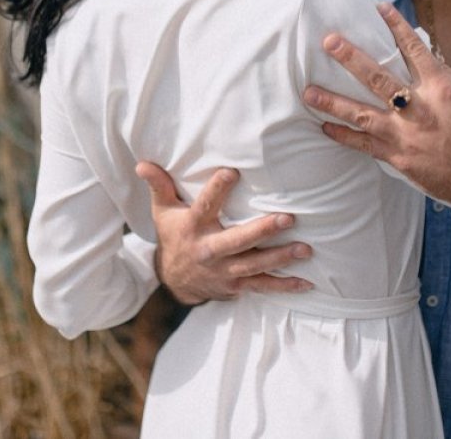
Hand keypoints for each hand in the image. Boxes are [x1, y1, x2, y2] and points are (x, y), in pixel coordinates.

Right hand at [135, 162, 313, 305]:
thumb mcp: (163, 211)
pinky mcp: (237, 285)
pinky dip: (285, 286)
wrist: (175, 280)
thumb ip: (159, 186)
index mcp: (193, 227)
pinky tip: (307, 282)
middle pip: (237, 241)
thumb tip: (143, 163)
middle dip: (262, 231)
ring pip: (255, 265)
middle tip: (287, 219)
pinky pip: (263, 287)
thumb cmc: (175, 235)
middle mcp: (209, 250)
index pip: (205, 205)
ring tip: (305, 249)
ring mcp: (225, 270)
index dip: (217, 189)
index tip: (232, 172)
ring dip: (281, 258)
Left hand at [302, 3, 450, 209]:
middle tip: (329, 42)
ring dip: (333, 102)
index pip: (414, 50)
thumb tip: (422, 57)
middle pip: (378, 78)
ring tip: (309, 92)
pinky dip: (343, 136)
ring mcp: (404, 134)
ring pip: (361, 114)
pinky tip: (325, 127)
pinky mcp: (398, 157)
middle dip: (351, 59)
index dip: (396, 27)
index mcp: (440, 88)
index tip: (379, 8)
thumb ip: (444, 76)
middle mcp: (418, 109)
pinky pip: (364, 145)